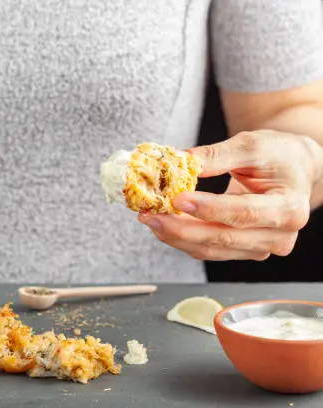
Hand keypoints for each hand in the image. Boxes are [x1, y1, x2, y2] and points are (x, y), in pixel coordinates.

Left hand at [139, 130, 322, 260]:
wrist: (292, 169)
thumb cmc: (277, 155)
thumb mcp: (251, 145)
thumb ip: (216, 156)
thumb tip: (180, 162)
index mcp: (290, 207)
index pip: (244, 213)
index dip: (208, 209)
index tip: (177, 200)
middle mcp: (279, 235)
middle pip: (224, 238)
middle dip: (181, 229)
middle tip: (150, 215)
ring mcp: (262, 247)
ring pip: (212, 250)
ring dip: (176, 237)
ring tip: (150, 218)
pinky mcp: (245, 250)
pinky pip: (209, 250)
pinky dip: (184, 239)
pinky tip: (164, 224)